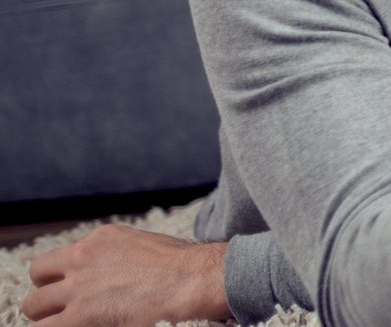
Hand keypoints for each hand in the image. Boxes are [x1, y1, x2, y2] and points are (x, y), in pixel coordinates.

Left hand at [22, 225, 230, 324]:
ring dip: (45, 315)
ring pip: (33, 305)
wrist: (191, 279)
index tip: (71, 286)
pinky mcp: (81, 313)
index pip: (62, 256)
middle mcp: (82, 257)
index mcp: (100, 238)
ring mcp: (78, 286)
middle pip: (39, 275)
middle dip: (47, 292)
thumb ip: (123, 253)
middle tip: (61, 306)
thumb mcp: (148, 243)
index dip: (62, 274)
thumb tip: (125, 270)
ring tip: (61, 323)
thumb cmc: (185, 266)